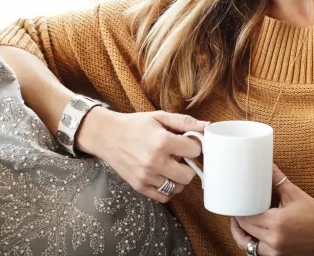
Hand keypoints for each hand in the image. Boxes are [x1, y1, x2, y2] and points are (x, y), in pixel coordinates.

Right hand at [78, 109, 207, 202]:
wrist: (106, 136)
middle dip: (188, 166)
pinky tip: (163, 177)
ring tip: (170, 166)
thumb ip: (184, 122)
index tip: (187, 143)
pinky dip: (167, 189)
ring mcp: (146, 176)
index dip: (194, 146)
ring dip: (178, 178)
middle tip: (180, 158)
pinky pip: (164, 197)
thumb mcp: (159, 117)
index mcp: (162, 141)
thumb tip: (207, 126)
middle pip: (189, 175)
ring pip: (177, 187)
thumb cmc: (134, 125)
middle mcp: (155, 161)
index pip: (194, 151)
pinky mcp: (139, 187)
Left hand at [230, 164, 313, 255]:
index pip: (246, 216)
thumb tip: (266, 164)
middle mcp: (274, 240)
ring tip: (240, 222)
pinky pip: (258, 252)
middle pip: (244, 229)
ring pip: (247, 244)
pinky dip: (252, 243)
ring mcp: (276, 252)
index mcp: (277, 223)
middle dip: (238, 219)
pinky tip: (252, 233)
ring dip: (242, 233)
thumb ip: (277, 179)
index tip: (235, 202)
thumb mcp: (295, 194)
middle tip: (237, 207)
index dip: (238, 210)